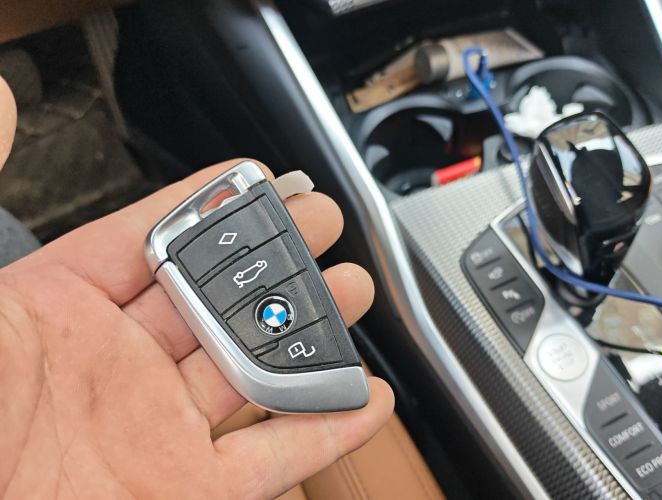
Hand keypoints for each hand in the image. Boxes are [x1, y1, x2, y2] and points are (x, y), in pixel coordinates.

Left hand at [0, 77, 393, 498]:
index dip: (210, 205)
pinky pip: (271, 459)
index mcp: (58, 314)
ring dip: (310, 333)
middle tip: (319, 223)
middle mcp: (116, 368)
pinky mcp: (185, 492)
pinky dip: (324, 432)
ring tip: (350, 293)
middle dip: (278, 257)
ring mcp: (155, 430)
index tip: (258, 178)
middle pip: (219, 299)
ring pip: (254, 371)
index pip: (152, 239)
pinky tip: (359, 401)